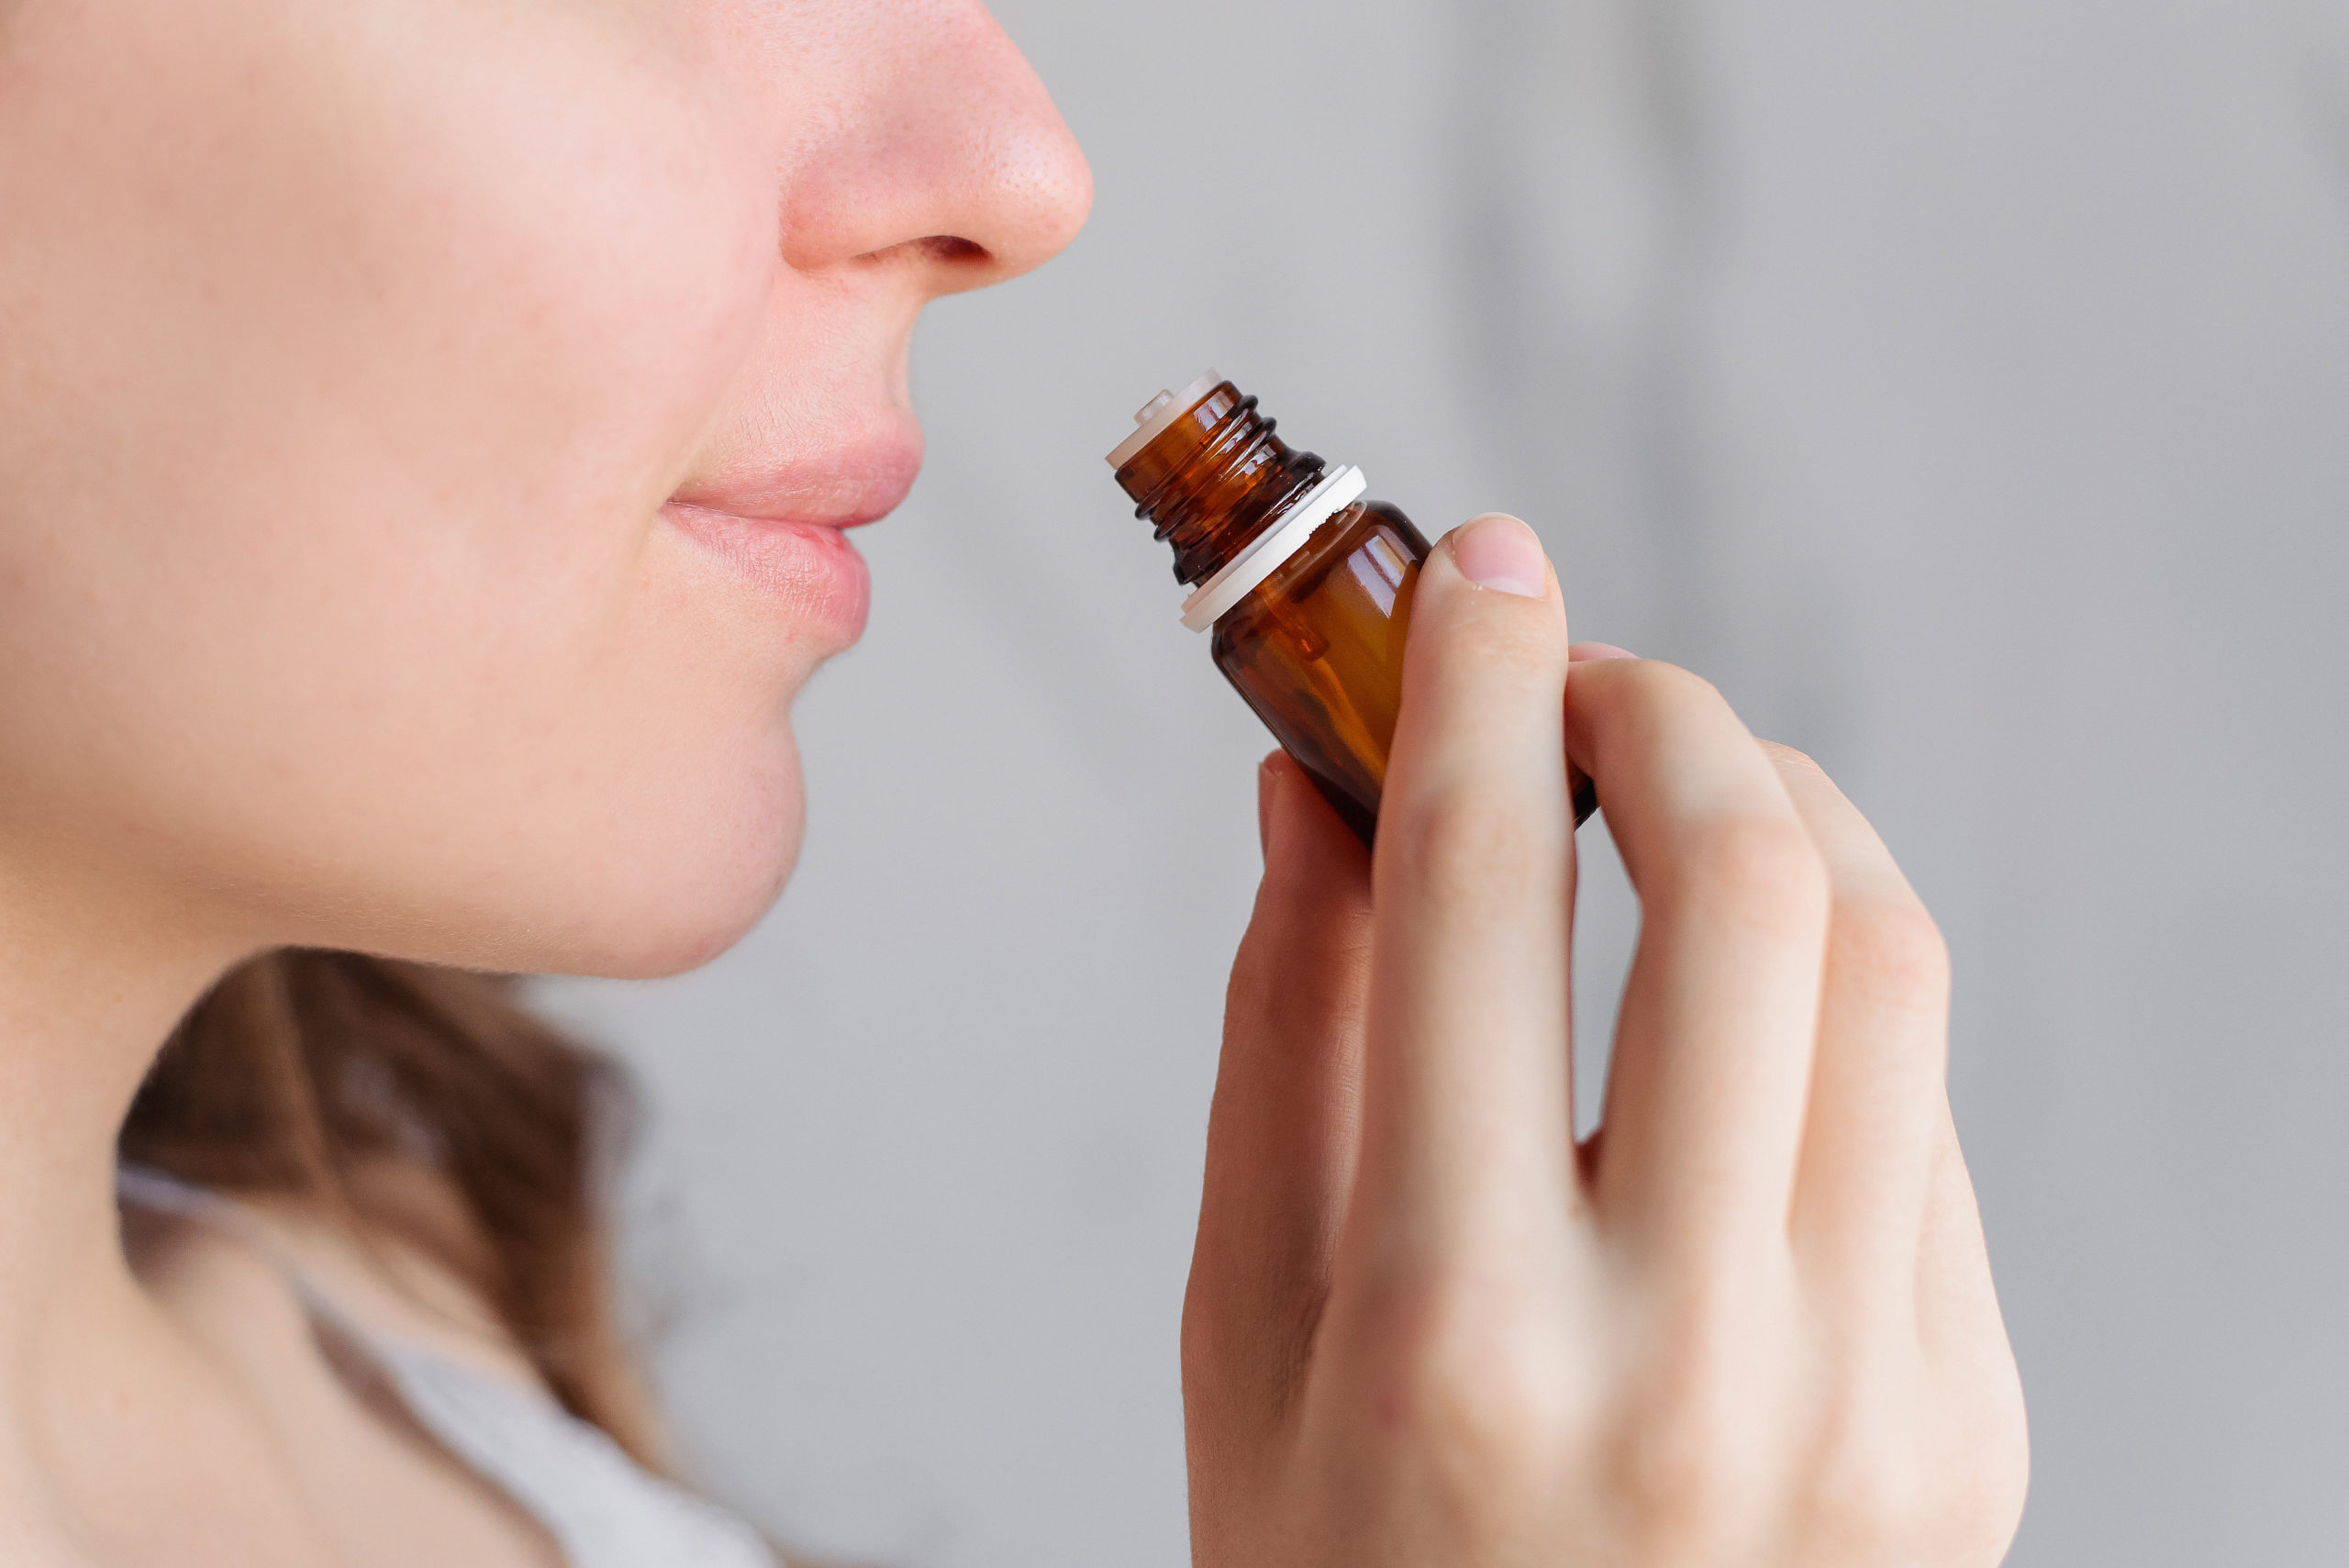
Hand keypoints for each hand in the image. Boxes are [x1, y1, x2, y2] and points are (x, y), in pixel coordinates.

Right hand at [1184, 514, 2027, 1565]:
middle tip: (1581, 685)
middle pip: (1750, 883)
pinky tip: (1733, 1024)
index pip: (1475, 897)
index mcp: (1454, 1326)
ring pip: (1888, 967)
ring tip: (1672, 813)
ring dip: (1781, 819)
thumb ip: (1286, 1040)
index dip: (1470, 682)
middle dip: (1662, 709)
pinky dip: (1830, 998)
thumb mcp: (1246, 1330)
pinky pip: (1923, 1117)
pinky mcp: (1971, 1418)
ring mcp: (1872, 1397)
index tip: (1472, 569)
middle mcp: (1691, 1353)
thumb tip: (1319, 797)